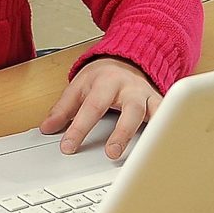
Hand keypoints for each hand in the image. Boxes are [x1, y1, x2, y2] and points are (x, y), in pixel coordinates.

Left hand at [39, 57, 161, 159]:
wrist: (128, 58)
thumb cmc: (102, 76)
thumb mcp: (79, 86)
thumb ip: (63, 108)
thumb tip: (47, 128)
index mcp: (104, 82)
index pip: (91, 107)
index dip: (78, 128)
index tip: (68, 147)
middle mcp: (128, 88)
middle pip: (127, 109)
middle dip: (120, 132)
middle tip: (111, 153)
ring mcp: (145, 95)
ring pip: (150, 113)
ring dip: (147, 133)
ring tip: (143, 154)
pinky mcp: (158, 103)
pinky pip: (166, 115)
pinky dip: (166, 129)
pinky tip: (165, 145)